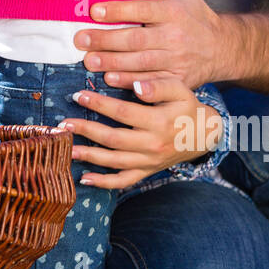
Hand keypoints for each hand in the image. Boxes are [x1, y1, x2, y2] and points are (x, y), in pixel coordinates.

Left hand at [55, 75, 224, 190]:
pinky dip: (103, 183)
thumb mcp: (180, 90)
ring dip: (88, 156)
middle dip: (86, 130)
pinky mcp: (146, 172)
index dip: (99, 104)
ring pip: (114, 162)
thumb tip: (136, 86)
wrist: (203, 135)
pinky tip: (84, 178)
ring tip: (66, 148)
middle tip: (64, 123)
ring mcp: (148, 162)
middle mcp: (152, 145)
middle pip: (114, 139)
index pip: (123, 112)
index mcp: (160, 122)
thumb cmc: (187, 107)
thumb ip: (158, 85)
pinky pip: (123, 181)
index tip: (78, 95)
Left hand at [75, 0, 223, 88]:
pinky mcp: (176, 81)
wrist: (222, 48)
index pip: (142, 9)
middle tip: (80, 39)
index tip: (94, 11)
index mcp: (173, 12)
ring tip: (89, 61)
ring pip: (140, 63)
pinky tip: (110, 79)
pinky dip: (129, 83)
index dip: (118, 11)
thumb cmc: (195, 15)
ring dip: (112, 63)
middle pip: (136, 39)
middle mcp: (174, 37)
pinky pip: (150, 83)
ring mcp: (176, 61)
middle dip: (106, 40)